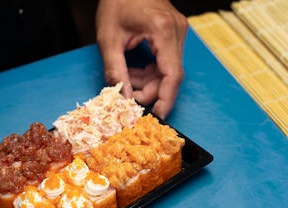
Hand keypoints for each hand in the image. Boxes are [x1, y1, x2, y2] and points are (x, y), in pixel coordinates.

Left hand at [95, 0, 187, 118]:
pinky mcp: (173, 33)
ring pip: (169, 70)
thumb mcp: (108, 39)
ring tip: (127, 81)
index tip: (157, 116)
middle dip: (151, 91)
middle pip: (171, 75)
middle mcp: (177, 30)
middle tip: (129, 98)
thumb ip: (116, 71)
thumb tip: (122, 98)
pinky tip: (135, 72)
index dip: (166, 99)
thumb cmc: (116, 2)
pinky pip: (167, 61)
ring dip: (149, 82)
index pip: (172, 74)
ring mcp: (178, 31)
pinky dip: (151, 72)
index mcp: (163, 30)